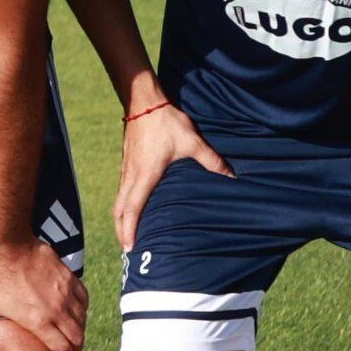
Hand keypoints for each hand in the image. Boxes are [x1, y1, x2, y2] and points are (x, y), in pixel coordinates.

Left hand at [0, 240, 84, 350]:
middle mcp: (57, 311)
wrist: (10, 246)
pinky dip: (82, 309)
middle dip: (76, 349)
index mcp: (39, 322)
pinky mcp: (69, 278)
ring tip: (74, 334)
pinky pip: (83, 299)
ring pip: (82, 319)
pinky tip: (77, 311)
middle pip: (77, 338)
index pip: (63, 349)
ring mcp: (65, 294)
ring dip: (80, 330)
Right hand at [109, 95, 227, 252]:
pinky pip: (121, 190)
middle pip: (119, 209)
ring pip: (119, 200)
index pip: (133, 208)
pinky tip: (131, 207)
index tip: (128, 247)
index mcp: (146, 175)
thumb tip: (232, 176)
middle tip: (126, 249)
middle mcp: (132, 175)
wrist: (144, 100)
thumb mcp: (192, 142)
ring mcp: (127, 168)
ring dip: (121, 218)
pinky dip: (123, 205)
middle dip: (121, 230)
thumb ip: (212, 161)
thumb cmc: (166, 122)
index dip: (129, 229)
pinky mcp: (127, 162)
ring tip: (126, 234)